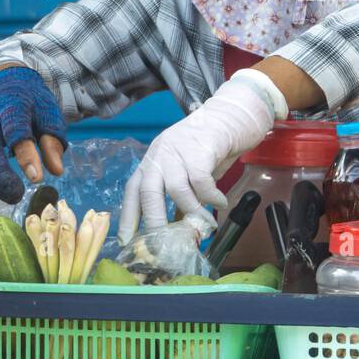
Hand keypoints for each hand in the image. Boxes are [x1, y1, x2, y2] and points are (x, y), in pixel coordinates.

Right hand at [0, 66, 67, 202]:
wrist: (2, 84)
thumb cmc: (30, 104)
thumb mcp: (49, 114)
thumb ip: (53, 141)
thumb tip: (56, 171)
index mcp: (12, 106)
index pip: (16, 131)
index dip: (26, 156)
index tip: (37, 179)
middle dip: (0, 175)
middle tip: (17, 195)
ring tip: (11, 196)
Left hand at [119, 75, 277, 241]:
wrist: (231, 114)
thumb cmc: (209, 145)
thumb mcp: (188, 171)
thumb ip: (181, 194)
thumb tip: (177, 226)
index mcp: (152, 160)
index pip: (133, 190)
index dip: (128, 217)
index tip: (127, 241)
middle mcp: (160, 155)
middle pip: (148, 192)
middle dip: (154, 221)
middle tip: (164, 244)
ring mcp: (178, 151)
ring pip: (176, 190)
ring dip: (191, 212)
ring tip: (205, 225)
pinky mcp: (199, 149)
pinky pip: (202, 182)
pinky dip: (211, 197)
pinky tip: (221, 203)